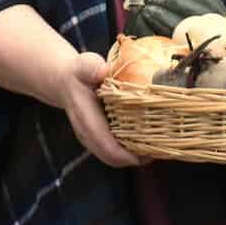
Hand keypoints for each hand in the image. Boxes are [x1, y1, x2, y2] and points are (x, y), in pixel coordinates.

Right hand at [58, 52, 145, 167]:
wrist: (64, 81)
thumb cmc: (78, 72)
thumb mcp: (85, 65)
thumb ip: (93, 68)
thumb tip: (104, 70)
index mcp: (86, 120)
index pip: (108, 148)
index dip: (129, 155)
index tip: (150, 152)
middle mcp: (88, 135)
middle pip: (113, 159)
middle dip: (137, 159)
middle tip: (161, 149)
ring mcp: (91, 139)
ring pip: (113, 158)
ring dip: (134, 156)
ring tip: (156, 146)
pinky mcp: (97, 138)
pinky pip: (113, 151)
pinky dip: (129, 150)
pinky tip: (144, 140)